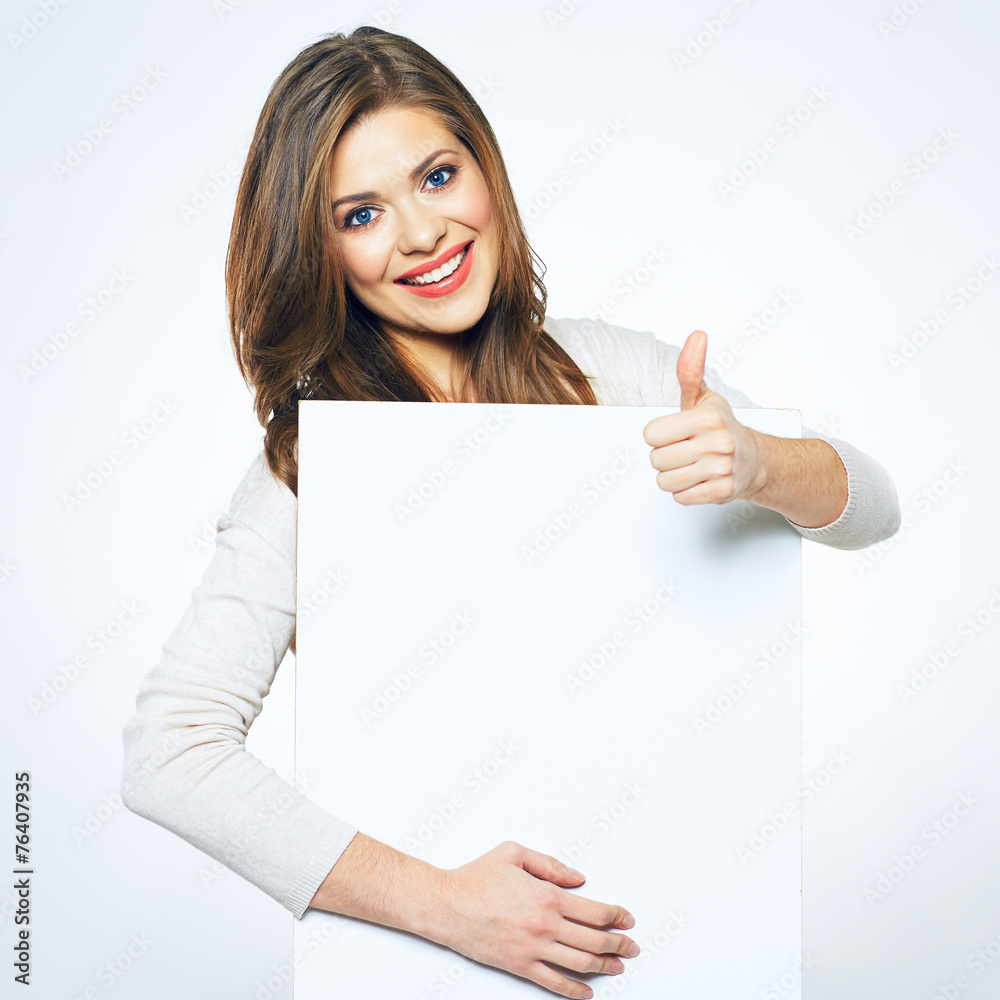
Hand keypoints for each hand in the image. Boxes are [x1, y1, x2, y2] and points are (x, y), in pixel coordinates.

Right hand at [426, 840, 638, 998]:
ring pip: (580, 963)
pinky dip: (574, 990)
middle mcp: (545, 925)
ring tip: (617, 966)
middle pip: (594, 939)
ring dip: (604, 965)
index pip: (594, 911)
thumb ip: (550, 865)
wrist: (446, 904)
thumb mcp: (515, 853)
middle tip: (632, 946)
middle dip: (618, 944)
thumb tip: (578, 878)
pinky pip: (553, 983)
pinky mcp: (519, 966)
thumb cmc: (477, 877)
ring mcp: (533, 949)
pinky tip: (586, 992)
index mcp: (547, 895)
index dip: (616, 916)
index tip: (627, 919)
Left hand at [643, 330, 763, 504]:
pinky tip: (701, 479)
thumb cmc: (720, 427)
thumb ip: (690, 370)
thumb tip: (697, 335)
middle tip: (686, 450)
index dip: (659, 434)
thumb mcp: (703, 398)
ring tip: (692, 465)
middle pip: (656, 459)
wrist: (755, 459)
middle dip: (666, 457)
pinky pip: (680, 497)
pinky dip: (686, 491)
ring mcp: (721, 469)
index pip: (650, 434)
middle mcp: (717, 442)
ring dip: (673, 476)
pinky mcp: (722, 492)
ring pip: (665, 481)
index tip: (678, 432)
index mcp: (707, 417)